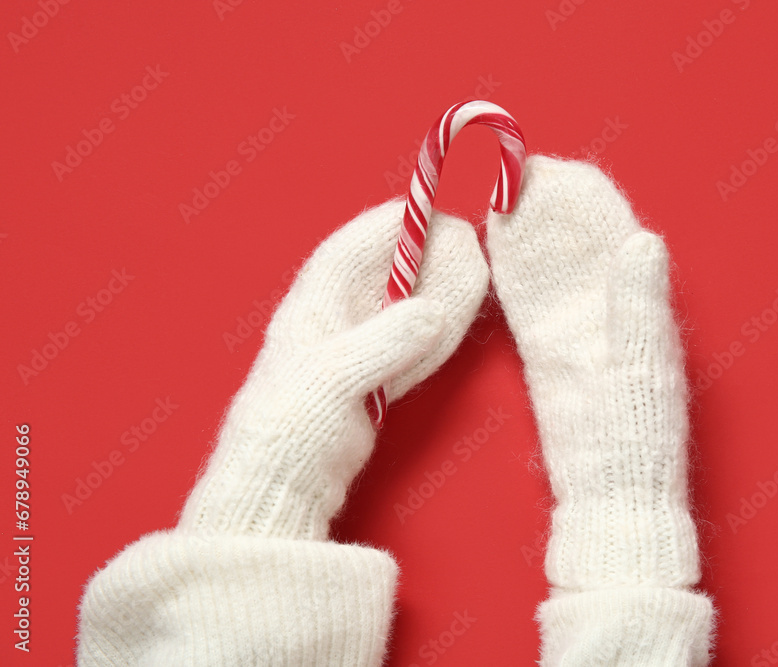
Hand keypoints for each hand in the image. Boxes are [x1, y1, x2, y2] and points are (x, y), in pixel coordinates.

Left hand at [178, 199, 489, 539]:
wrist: (277, 489)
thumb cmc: (291, 426)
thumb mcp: (337, 377)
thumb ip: (386, 341)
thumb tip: (433, 313)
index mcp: (311, 306)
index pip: (353, 248)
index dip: (391, 226)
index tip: (432, 211)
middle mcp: (332, 323)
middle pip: (383, 276)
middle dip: (422, 257)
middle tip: (465, 243)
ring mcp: (353, 355)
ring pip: (400, 311)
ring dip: (434, 293)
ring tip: (469, 273)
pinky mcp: (370, 386)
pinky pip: (408, 348)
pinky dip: (432, 334)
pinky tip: (453, 321)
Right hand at [487, 156, 714, 664]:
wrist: (610, 491)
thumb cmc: (639, 435)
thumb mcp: (644, 368)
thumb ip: (639, 305)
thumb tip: (642, 239)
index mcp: (640, 300)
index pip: (608, 230)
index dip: (579, 196)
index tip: (544, 164)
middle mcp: (607, 304)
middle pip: (571, 238)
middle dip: (541, 200)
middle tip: (501, 163)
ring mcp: (573, 324)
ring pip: (544, 263)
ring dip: (520, 227)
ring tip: (488, 188)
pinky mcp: (545, 349)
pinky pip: (522, 299)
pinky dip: (507, 269)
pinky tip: (489, 243)